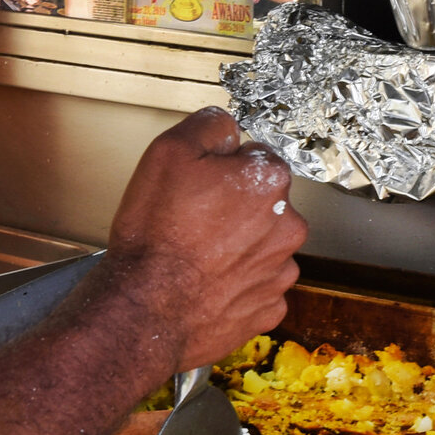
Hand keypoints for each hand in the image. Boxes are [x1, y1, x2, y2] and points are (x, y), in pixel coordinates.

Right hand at [102, 107, 304, 370]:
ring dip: (238, 246)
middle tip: (192, 220)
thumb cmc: (156, 233)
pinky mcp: (268, 308)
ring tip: (196, 255)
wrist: (146, 308)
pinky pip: (256, 285)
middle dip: (234, 207)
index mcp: (269, 181)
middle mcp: (288, 225)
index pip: (255, 157)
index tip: (199, 185)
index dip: (222, 168)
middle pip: (263, 203)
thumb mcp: (168, 152)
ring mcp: (280, 271)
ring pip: (261, 245)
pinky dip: (236, 283)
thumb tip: (227, 126)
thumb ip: (208, 126)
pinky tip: (206, 283)